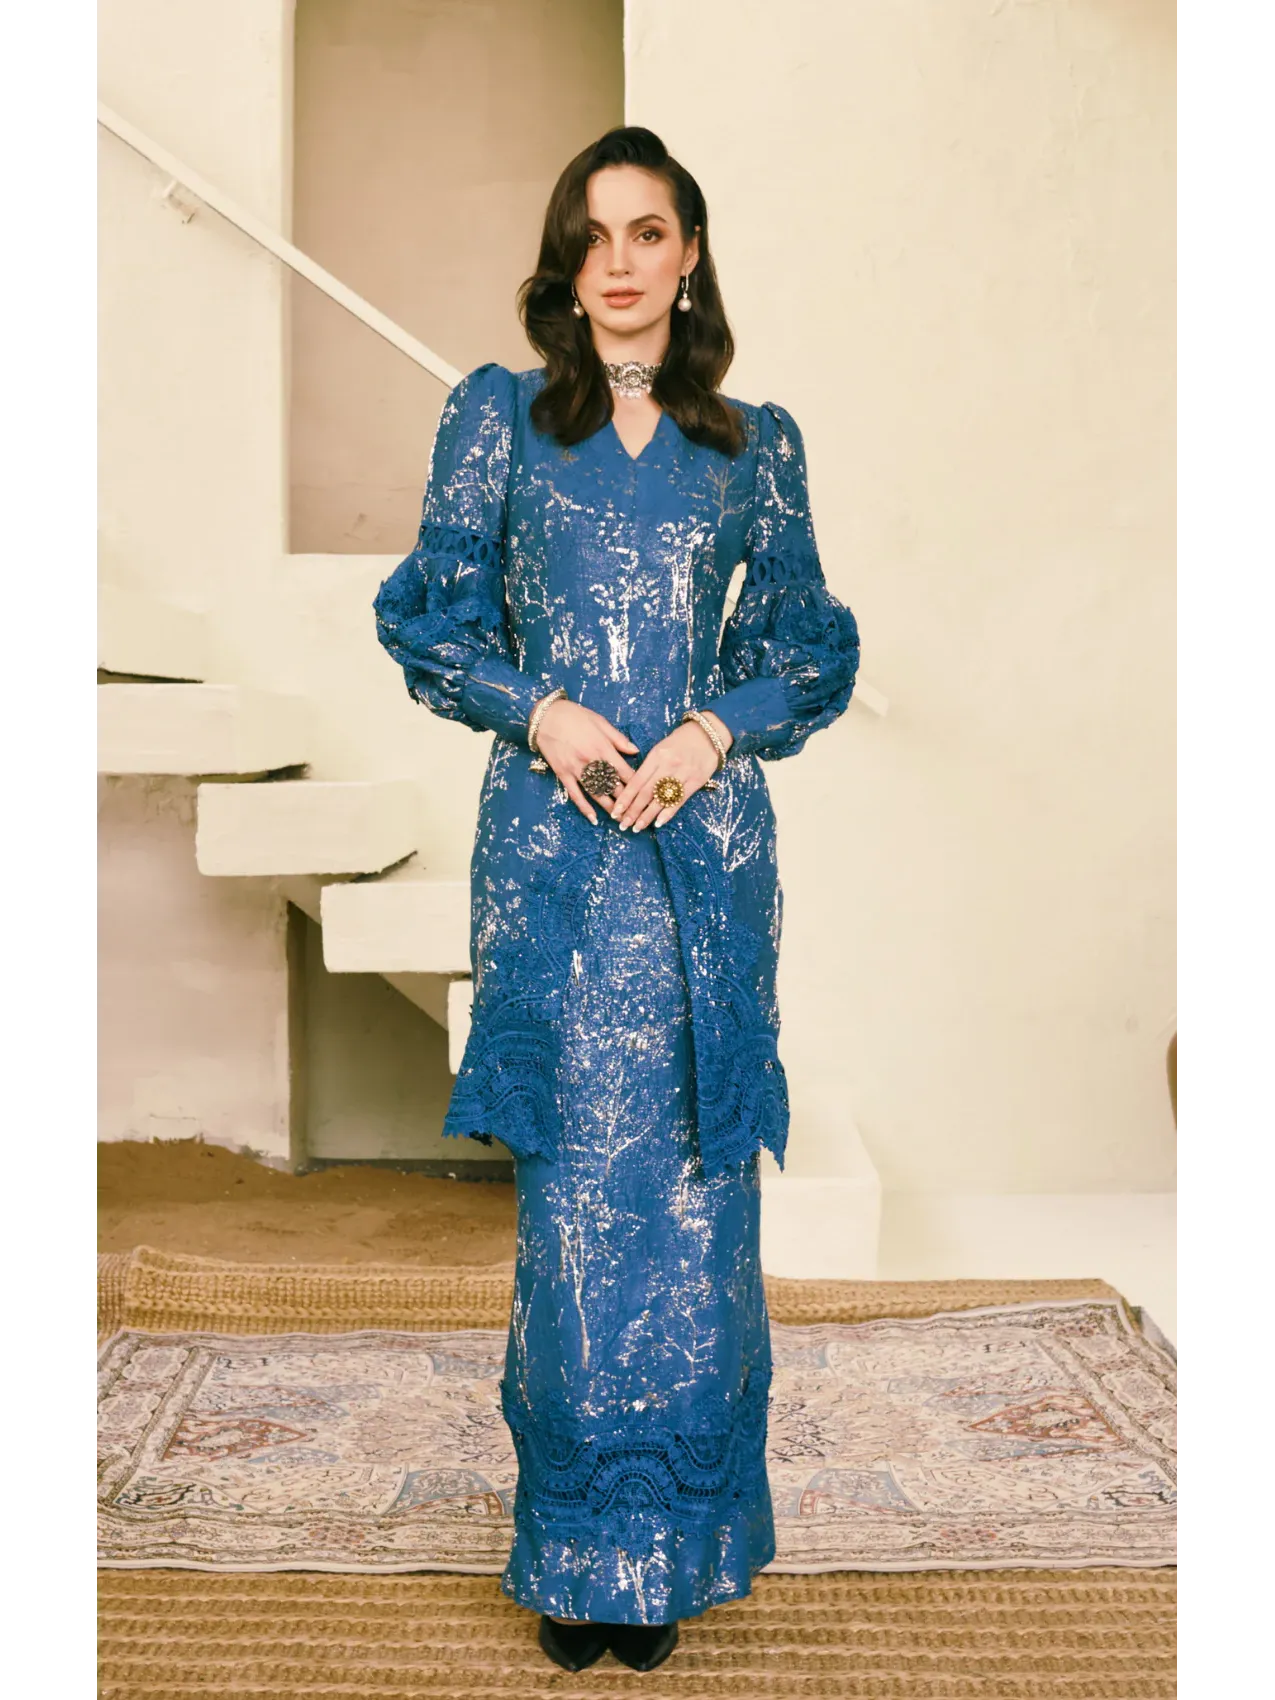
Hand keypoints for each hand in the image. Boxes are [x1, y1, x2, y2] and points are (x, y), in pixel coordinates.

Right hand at [534, 698, 639, 824]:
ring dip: (609, 808)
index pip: (624, 771)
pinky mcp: (563, 773)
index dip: (635, 784)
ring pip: (596, 793)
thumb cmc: (575, 716)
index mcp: (603, 747)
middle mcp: (591, 761)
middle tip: (635, 813)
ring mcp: (576, 769)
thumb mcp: (601, 722)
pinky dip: (584, 807)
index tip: (643, 794)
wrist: (547, 716)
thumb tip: (635, 751)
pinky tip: (593, 818)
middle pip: (612, 786)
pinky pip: (575, 794)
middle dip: (625, 801)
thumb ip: (619, 739)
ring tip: (620, 820)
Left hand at [611, 713, 732, 832]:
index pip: (637, 781)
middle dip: (632, 811)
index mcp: (656, 755)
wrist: (708, 734)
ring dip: (647, 816)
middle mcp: (668, 765)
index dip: (625, 798)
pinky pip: (679, 800)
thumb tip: (633, 788)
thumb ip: (649, 766)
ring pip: (661, 799)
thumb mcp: (661, 748)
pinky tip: (658, 823)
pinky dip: (668, 813)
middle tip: (622, 824)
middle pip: (646, 793)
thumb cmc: (681, 741)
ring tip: (636, 827)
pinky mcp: (696, 781)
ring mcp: (683, 774)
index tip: (615, 811)